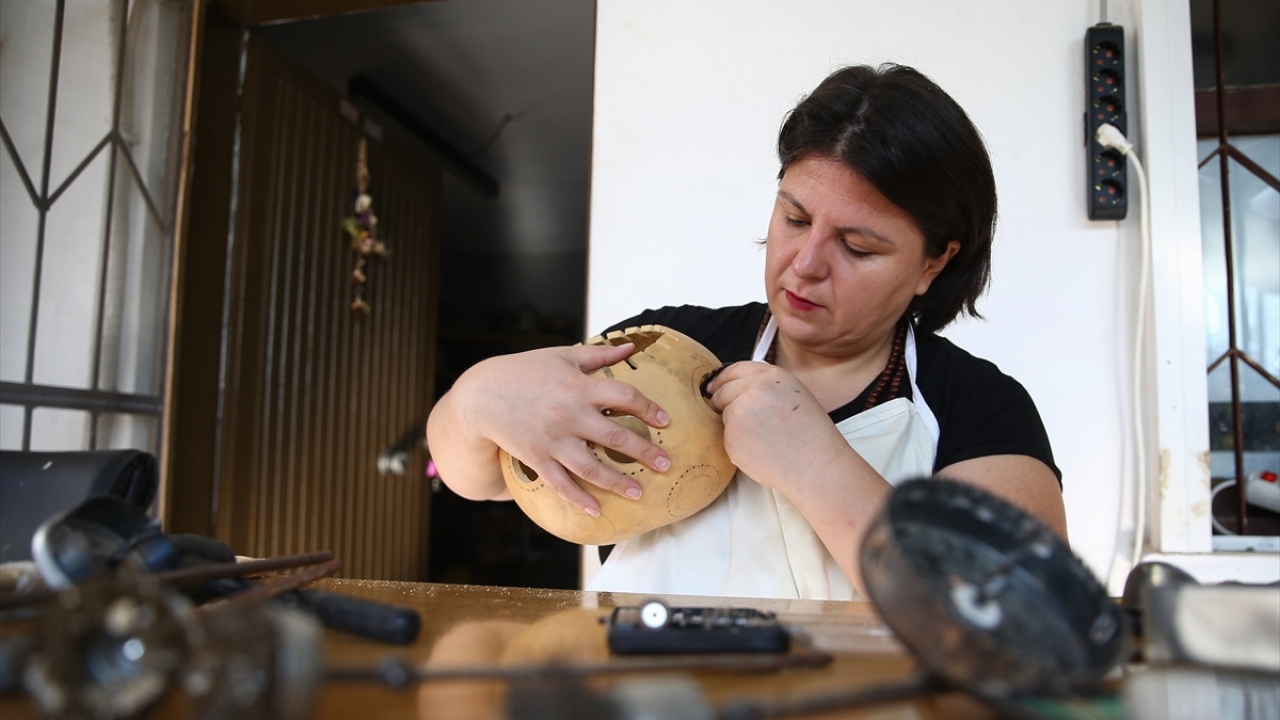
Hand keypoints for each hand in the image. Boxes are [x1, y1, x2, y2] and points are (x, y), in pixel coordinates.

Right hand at [458, 342, 671, 514]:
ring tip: (639, 493)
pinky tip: (596, 511)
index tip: (666, 422)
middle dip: (644, 452)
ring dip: (617, 482)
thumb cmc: (525, 371)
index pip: (624, 396)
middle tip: (666, 465)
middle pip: (615, 436)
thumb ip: (599, 355)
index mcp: (579, 386)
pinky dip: (578, 499)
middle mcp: (569, 414)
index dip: (648, 409)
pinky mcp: (537, 458)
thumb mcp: (562, 356)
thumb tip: (630, 348)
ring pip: (591, 467)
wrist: (482, 394)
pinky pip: (560, 483)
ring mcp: (553, 440)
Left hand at [702, 361, 849, 492]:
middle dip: (722, 403)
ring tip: (764, 438)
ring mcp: (739, 413)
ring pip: (724, 416)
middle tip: (739, 420)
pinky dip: (738, 444)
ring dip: (734, 425)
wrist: (815, 466)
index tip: (713, 387)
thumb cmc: (810, 434)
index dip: (721, 380)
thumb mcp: (792, 394)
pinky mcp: (732, 437)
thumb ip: (763, 386)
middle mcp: (752, 390)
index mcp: (770, 376)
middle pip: (722, 392)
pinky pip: (727, 438)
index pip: (733, 370)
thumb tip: (733, 387)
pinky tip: (761, 450)